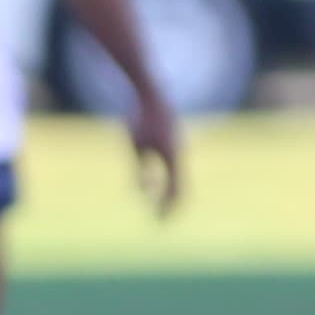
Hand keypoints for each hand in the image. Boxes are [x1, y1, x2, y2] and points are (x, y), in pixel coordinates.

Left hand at [130, 88, 185, 215]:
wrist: (150, 94)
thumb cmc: (140, 119)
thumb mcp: (135, 146)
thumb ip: (138, 169)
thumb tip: (141, 191)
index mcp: (171, 157)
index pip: (175, 189)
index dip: (168, 206)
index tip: (160, 220)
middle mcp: (178, 153)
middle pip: (178, 184)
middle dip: (169, 202)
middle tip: (162, 219)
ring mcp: (177, 146)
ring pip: (176, 175)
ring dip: (168, 191)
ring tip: (159, 204)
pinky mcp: (171, 141)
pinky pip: (172, 165)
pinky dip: (167, 178)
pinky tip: (156, 182)